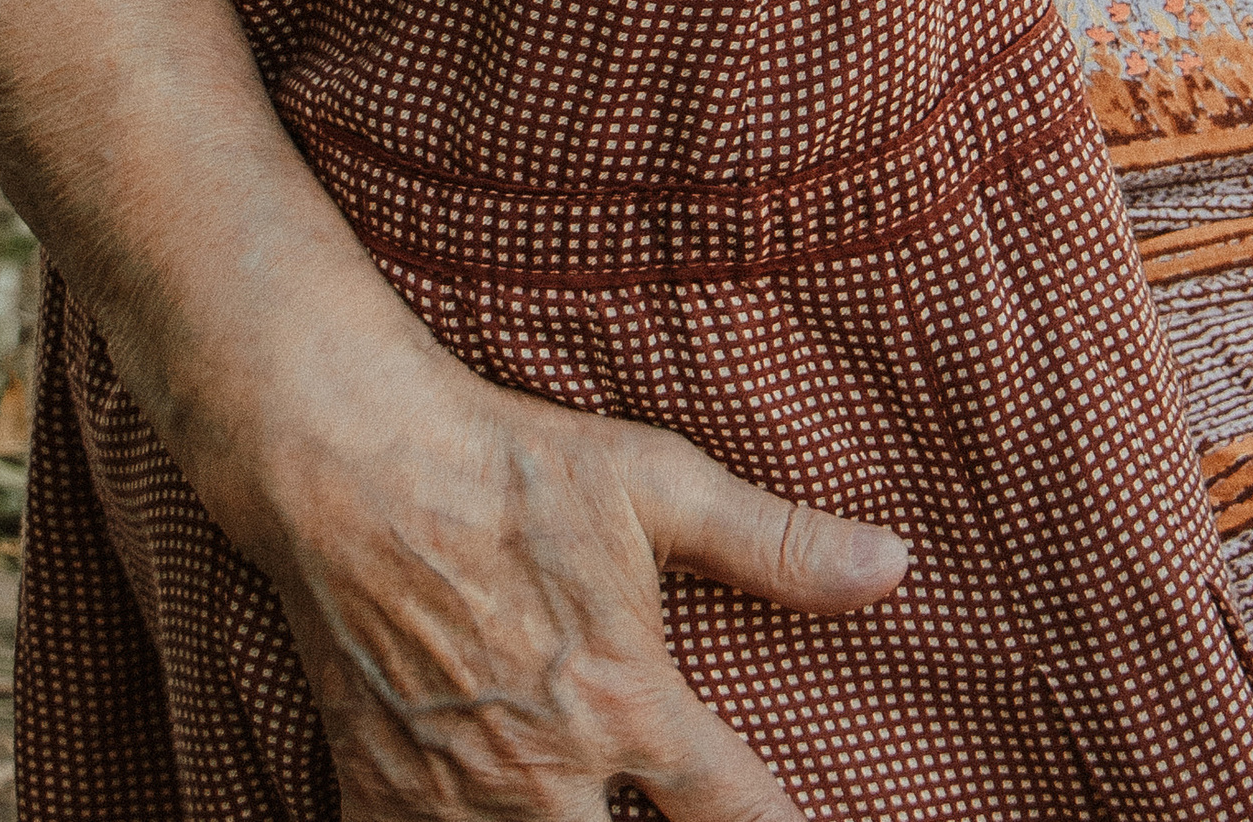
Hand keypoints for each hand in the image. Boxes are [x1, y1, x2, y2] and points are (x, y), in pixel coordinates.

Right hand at [233, 339, 910, 820]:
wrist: (358, 466)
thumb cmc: (516, 465)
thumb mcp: (660, 484)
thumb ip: (778, 543)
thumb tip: (894, 565)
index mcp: (629, 704)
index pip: (736, 814)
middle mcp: (549, 773)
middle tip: (660, 819)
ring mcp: (457, 797)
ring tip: (584, 821)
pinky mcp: (378, 796)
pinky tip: (477, 821)